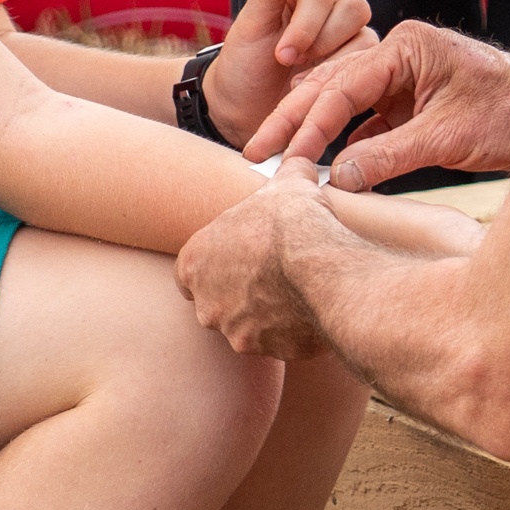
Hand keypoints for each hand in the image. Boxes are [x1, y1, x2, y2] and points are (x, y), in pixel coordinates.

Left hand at [177, 161, 340, 359]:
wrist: (321, 268)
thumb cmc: (293, 222)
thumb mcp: (287, 185)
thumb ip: (285, 173)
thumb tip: (299, 157)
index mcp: (195, 262)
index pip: (189, 272)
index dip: (215, 265)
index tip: (239, 260)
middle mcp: (206, 303)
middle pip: (216, 303)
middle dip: (240, 294)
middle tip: (271, 277)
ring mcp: (234, 331)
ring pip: (247, 326)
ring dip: (266, 315)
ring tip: (297, 294)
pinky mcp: (267, 352)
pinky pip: (278, 343)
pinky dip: (291, 332)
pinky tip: (312, 312)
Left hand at [201, 0, 373, 146]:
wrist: (246, 108)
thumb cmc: (245, 62)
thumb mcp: (251, 25)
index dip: (305, 26)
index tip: (281, 54)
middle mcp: (331, 0)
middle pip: (352, 8)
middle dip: (320, 41)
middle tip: (291, 63)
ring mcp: (347, 29)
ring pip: (365, 33)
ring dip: (334, 60)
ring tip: (303, 78)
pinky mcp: (357, 56)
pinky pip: (370, 59)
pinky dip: (346, 73)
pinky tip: (321, 86)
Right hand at [242, 19, 509, 189]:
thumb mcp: (448, 137)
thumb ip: (389, 156)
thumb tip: (337, 180)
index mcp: (407, 48)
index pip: (343, 87)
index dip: (308, 125)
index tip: (280, 156)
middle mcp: (401, 57)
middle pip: (334, 89)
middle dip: (294, 122)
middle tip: (256, 153)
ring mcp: (406, 80)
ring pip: (347, 106)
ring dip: (315, 133)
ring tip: (278, 160)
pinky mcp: (413, 104)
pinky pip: (370, 122)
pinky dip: (347, 144)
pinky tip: (323, 165)